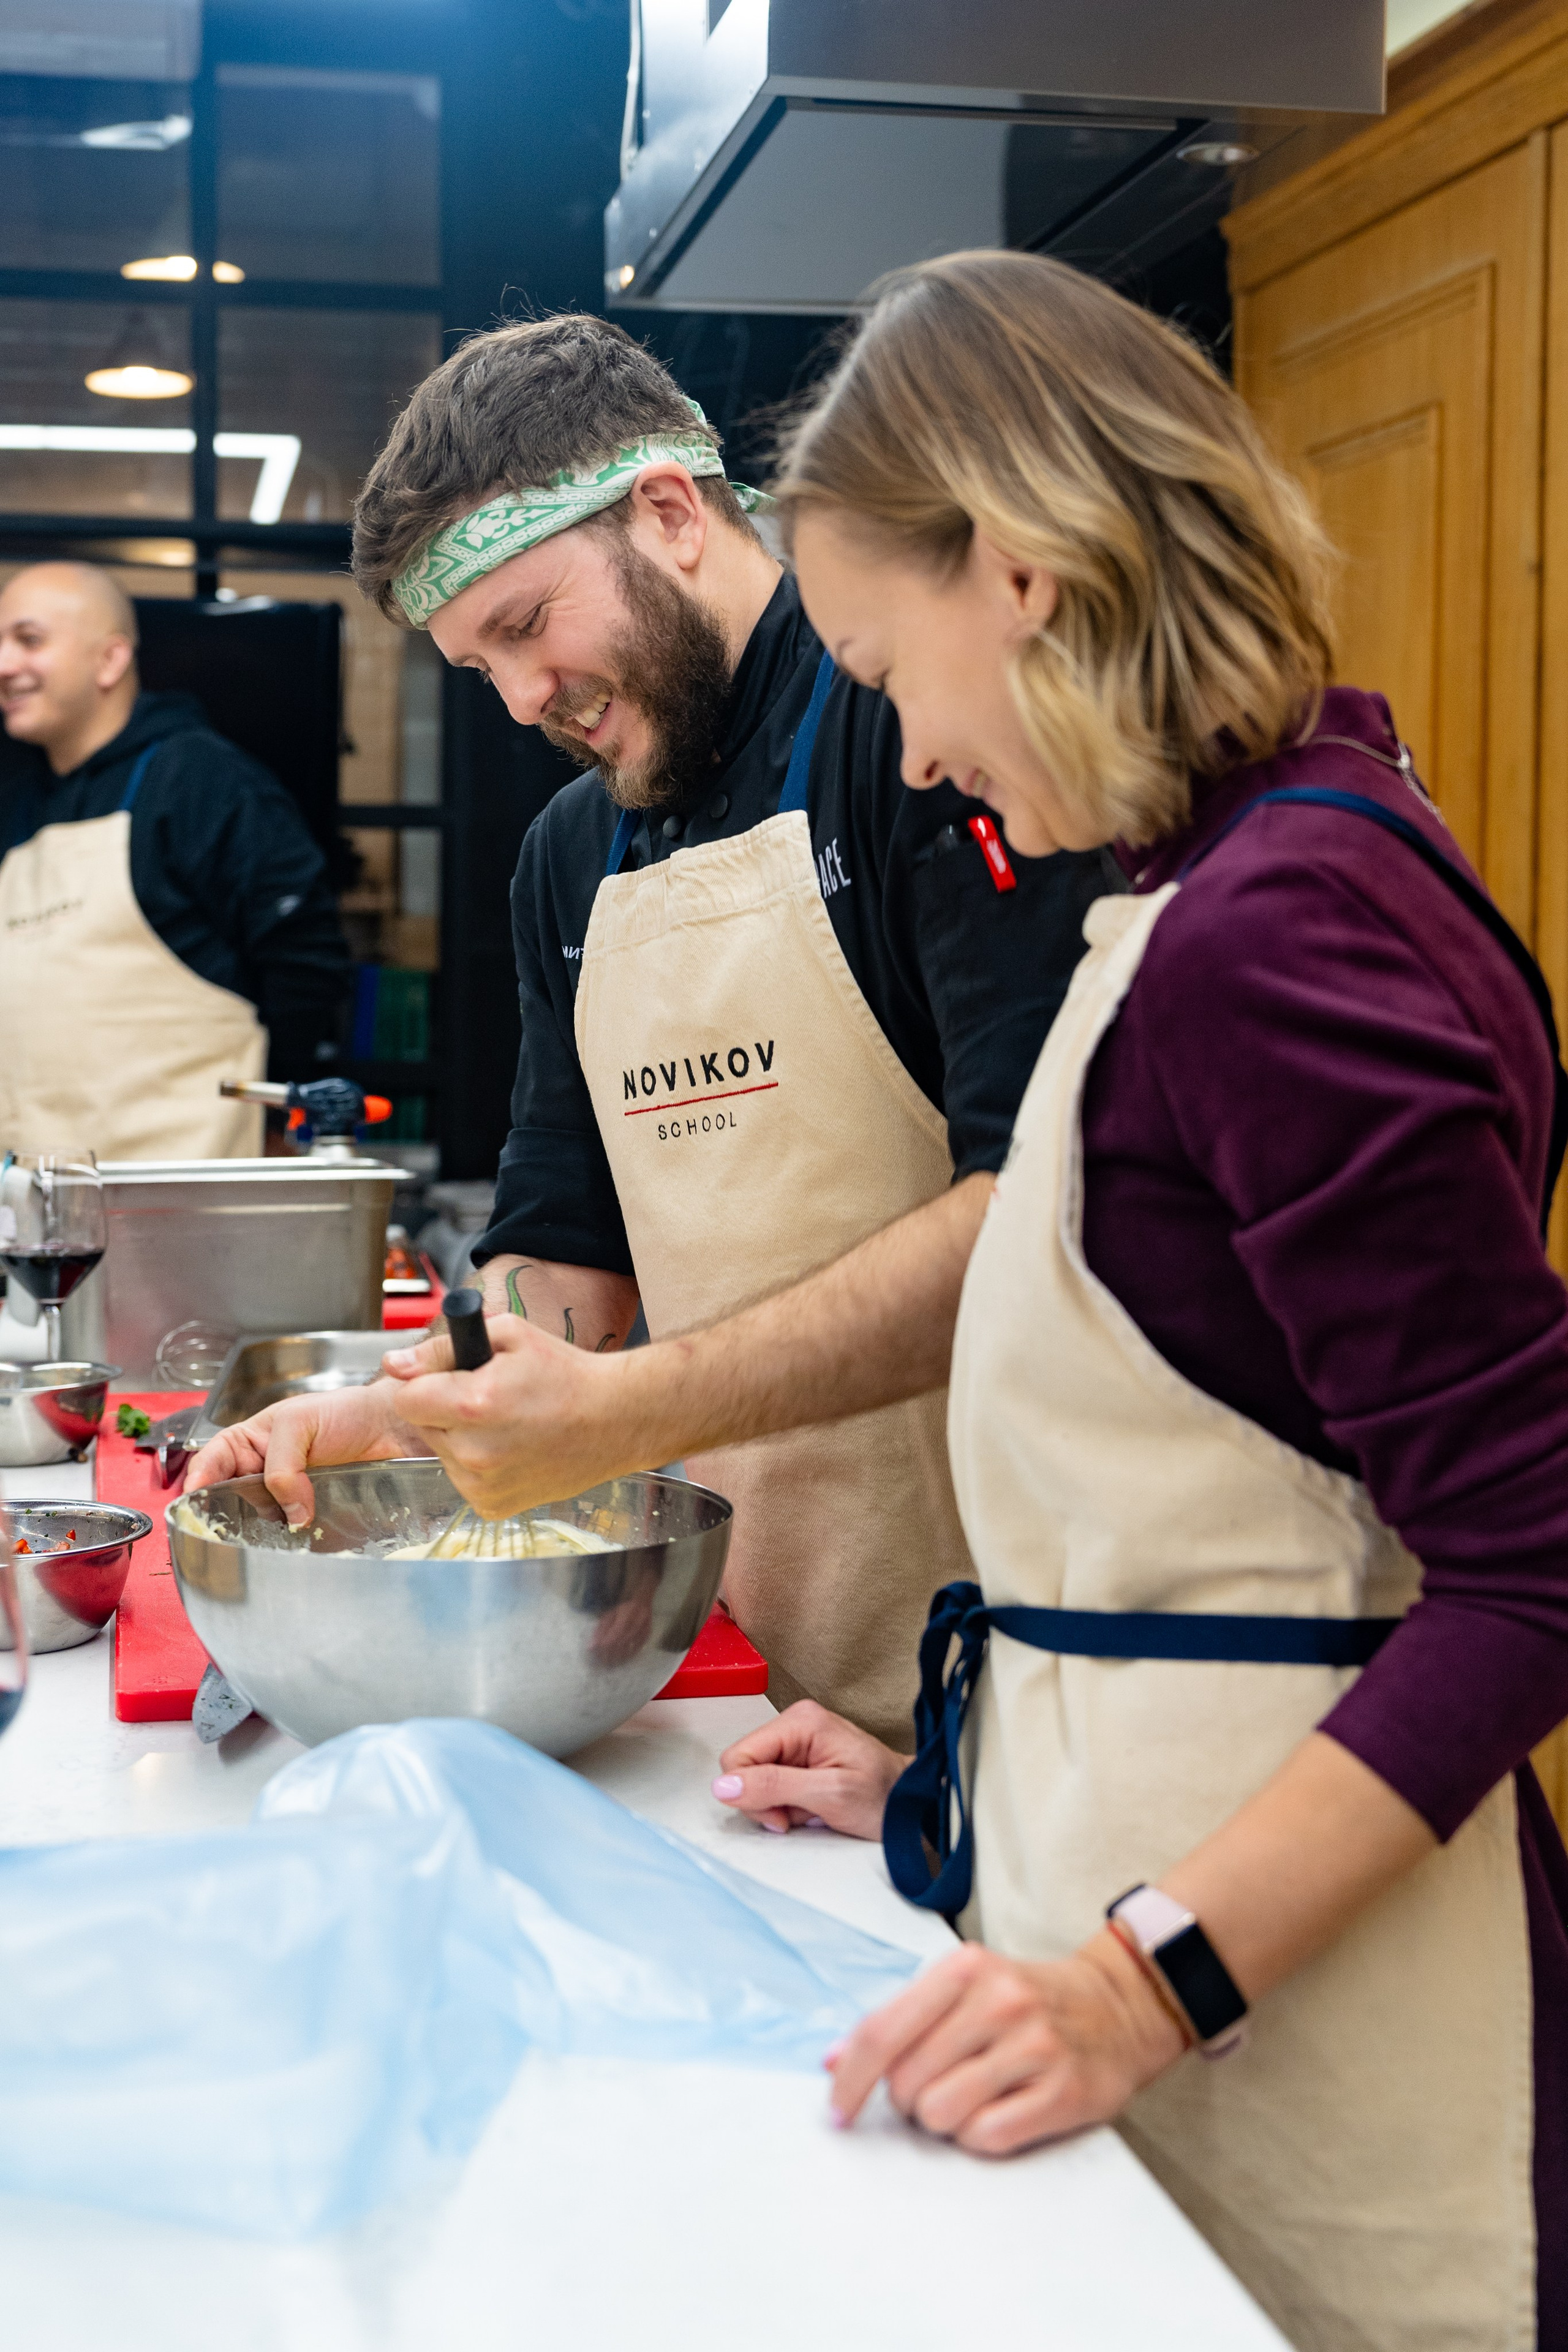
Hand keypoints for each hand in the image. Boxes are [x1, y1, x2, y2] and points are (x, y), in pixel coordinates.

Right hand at [184, 1378, 423, 1526]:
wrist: (391, 1425)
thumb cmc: (343, 1411)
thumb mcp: (299, 1421)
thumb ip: (283, 1464)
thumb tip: (290, 1512)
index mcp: (249, 1443)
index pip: (211, 1464)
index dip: (198, 1482)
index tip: (192, 1499)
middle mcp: (263, 1473)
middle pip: (230, 1501)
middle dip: (226, 1516)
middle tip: (225, 1531)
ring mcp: (288, 1498)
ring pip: (261, 1522)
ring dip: (263, 1532)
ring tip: (268, 1538)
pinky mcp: (314, 1516)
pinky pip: (296, 1535)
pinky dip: (296, 1541)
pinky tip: (300, 1541)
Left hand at [381, 1313, 637, 1515]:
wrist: (615, 1420)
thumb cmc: (565, 1373)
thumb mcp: (508, 1335)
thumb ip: (441, 1349)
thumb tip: (393, 1364)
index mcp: (473, 1404)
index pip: (405, 1399)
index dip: (427, 1383)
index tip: (453, 1379)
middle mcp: (474, 1452)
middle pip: (423, 1427)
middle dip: (445, 1410)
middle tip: (489, 1399)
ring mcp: (483, 1485)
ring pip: (443, 1454)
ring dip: (462, 1438)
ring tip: (508, 1424)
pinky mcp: (493, 1507)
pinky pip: (463, 1479)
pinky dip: (479, 1465)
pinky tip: (513, 1449)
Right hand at [711, 1701, 906, 1838]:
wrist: (913, 1804)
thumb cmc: (884, 1797)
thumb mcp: (830, 1795)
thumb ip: (775, 1786)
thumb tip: (724, 1786)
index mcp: (800, 1721)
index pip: (738, 1757)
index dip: (750, 1793)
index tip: (781, 1815)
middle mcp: (795, 1723)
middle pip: (744, 1768)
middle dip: (765, 1800)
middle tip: (800, 1814)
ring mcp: (798, 1740)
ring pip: (756, 1780)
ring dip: (779, 1805)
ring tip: (813, 1809)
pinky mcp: (801, 1757)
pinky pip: (773, 1784)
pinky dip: (788, 1804)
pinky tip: (813, 1806)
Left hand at [826, 1932, 1186, 2154]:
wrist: (1116, 2007)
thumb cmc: (1025, 2002)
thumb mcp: (963, 1987)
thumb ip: (900, 2020)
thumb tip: (833, 2060)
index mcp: (964, 1969)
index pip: (883, 2032)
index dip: (850, 2078)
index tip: (837, 2109)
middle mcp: (998, 2001)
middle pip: (907, 2082)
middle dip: (909, 2099)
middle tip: (938, 2085)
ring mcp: (1034, 2046)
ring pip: (942, 2114)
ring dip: (945, 2119)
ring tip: (973, 2095)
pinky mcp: (1063, 2091)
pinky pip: (986, 2137)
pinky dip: (980, 2136)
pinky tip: (1001, 2111)